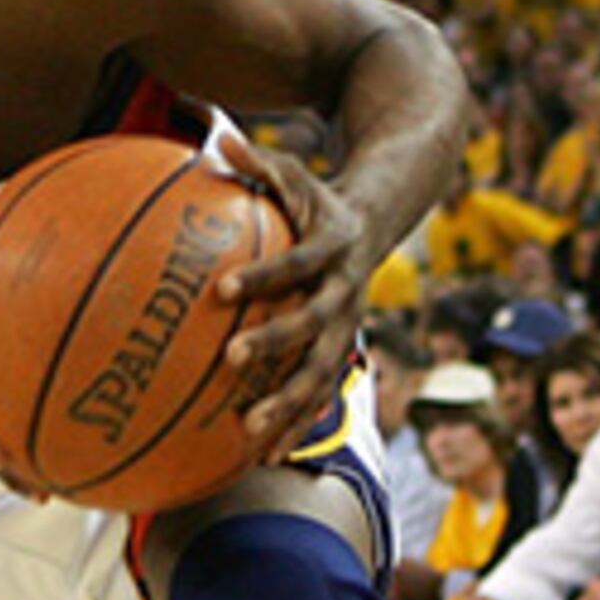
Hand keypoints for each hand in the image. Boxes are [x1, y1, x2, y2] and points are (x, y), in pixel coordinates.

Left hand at [202, 144, 368, 460]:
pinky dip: (293, 426)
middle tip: (233, 361)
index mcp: (333, 249)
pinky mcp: (341, 353)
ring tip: (251, 436)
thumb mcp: (295, 174)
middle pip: (315, 327)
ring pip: (322, 374)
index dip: (264, 277)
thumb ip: (259, 161)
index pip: (296, 264)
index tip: (222, 289)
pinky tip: (259, 461)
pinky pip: (317, 396)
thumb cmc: (317, 197)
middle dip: (277, 346)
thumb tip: (220, 138)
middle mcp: (346, 294)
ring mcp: (347, 329)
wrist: (379, 220)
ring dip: (289, 405)